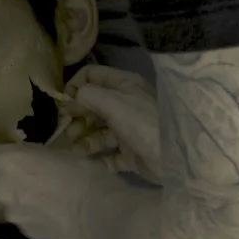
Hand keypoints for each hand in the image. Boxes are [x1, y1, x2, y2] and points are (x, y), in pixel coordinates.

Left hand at [0, 141, 130, 238]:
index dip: (2, 157)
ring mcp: (12, 213)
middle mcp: (2, 188)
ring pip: (12, 203)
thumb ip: (36, 159)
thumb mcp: (59, 152)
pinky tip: (55, 217)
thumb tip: (33, 165)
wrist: (97, 211)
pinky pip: (25, 220)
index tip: (16, 160)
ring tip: (50, 203)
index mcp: (9, 162)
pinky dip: (35, 218)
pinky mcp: (25, 232)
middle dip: (14, 182)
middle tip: (39, 182)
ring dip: (24, 202)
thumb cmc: (83, 173)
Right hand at [60, 64, 161, 183]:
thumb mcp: (114, 102)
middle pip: (93, 106)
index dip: (75, 86)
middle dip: (77, 116)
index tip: (63, 103)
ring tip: (76, 149)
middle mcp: (125, 105)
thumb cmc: (143, 123)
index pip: (92, 76)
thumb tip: (73, 96)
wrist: (175, 156)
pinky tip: (89, 162)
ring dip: (84, 139)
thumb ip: (89, 95)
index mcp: (124, 85)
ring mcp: (128, 130)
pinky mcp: (131, 153)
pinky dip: (98, 159)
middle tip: (67, 129)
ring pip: (99, 132)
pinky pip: (109, 155)